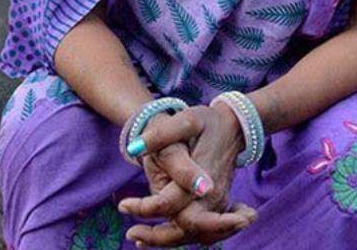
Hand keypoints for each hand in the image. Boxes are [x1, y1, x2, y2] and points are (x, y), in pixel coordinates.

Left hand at [120, 106, 256, 246]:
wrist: (233, 126)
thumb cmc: (207, 122)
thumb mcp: (186, 120)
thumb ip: (162, 134)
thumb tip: (135, 147)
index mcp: (202, 178)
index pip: (169, 204)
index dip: (144, 208)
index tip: (123, 205)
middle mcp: (212, 197)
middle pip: (183, 228)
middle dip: (156, 236)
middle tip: (131, 234)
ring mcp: (217, 204)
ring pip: (193, 234)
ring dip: (167, 241)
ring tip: (139, 238)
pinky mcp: (218, 206)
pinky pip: (203, 232)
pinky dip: (184, 238)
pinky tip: (162, 238)